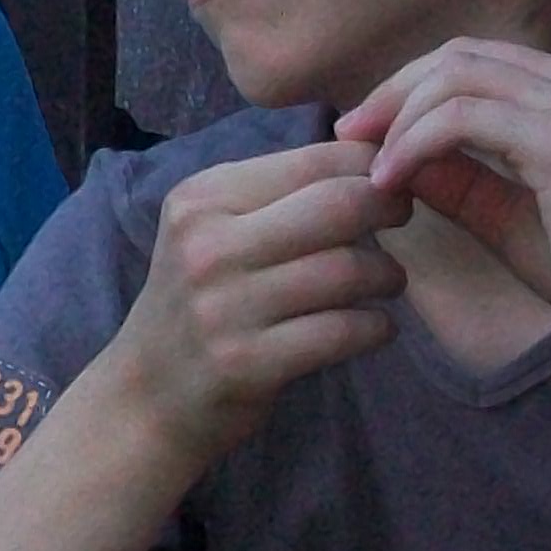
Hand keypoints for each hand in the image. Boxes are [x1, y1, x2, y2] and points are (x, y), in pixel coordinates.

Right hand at [107, 137, 408, 466]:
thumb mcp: (213, 232)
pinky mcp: (247, 362)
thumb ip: (275, 195)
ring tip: (385, 282)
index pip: (314, 160)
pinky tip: (373, 328)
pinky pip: (345, 330)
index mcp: (201, 200)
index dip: (371, 166)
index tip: (388, 186)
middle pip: (340, 204)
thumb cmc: (200, 303)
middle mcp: (207, 246)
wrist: (148, 395)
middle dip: (390, 208)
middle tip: (402, 222)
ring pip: (350, 269)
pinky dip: (377, 327)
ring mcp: (224, 307)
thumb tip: (370, 155)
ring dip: (388, 275)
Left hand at [337, 39, 550, 361]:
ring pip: (456, 77)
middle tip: (348, 136)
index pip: (480, 61)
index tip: (365, 132)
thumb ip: (457, 174)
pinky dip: (414, 142)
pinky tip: (393, 181)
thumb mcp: (506, 211)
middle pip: (462, 55)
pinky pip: (461, 116)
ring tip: (371, 169)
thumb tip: (389, 149)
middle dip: (394, 93)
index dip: (411, 89)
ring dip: (399, 118)